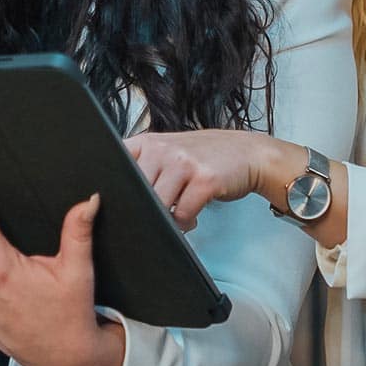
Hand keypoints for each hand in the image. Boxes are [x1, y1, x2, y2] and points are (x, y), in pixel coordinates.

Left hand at [123, 129, 274, 230]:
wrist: (249, 154)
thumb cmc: (206, 156)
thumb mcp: (169, 151)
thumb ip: (144, 166)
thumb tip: (119, 196)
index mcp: (149, 141)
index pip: (117, 164)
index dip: (116, 188)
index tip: (124, 202)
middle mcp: (163, 149)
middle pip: (137, 192)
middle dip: (145, 209)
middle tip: (157, 214)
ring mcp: (184, 163)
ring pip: (158, 205)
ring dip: (167, 220)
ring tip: (177, 217)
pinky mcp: (204, 180)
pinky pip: (183, 214)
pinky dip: (186, 224)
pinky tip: (191, 218)